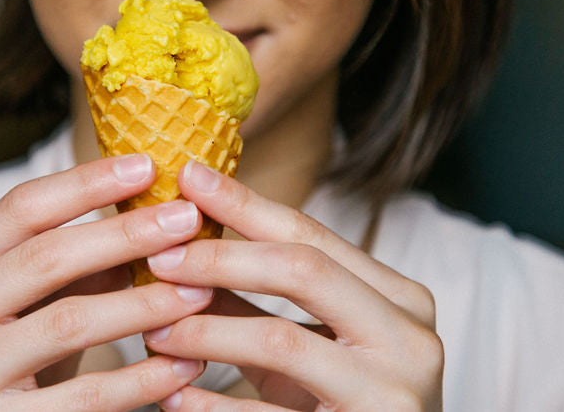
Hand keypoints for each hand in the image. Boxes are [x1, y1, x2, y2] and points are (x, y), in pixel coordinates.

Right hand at [0, 154, 213, 410]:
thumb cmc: (8, 365)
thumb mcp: (27, 306)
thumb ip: (73, 264)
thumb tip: (152, 213)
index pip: (21, 208)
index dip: (86, 182)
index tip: (147, 165)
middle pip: (45, 257)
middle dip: (125, 234)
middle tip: (187, 220)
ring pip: (68, 323)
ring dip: (144, 304)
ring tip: (199, 293)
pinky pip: (84, 396)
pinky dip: (141, 378)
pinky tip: (183, 365)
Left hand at [141, 160, 443, 410]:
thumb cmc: (339, 406)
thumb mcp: (301, 345)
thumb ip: (250, 298)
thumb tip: (179, 243)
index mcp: (399, 297)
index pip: (311, 234)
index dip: (244, 204)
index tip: (188, 176)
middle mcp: (409, 337)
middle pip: (302, 270)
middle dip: (220, 258)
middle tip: (159, 257)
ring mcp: (393, 391)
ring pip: (280, 339)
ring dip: (205, 331)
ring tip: (154, 332)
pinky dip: (213, 405)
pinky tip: (172, 398)